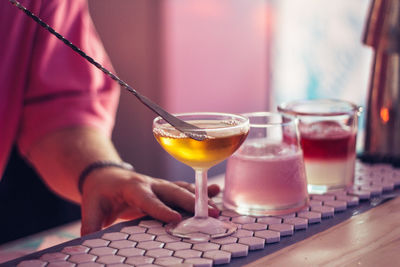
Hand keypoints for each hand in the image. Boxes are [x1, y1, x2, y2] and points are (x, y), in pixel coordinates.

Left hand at [80, 167, 220, 234]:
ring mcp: (159, 185)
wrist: (106, 175)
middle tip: (208, 213)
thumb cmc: (99, 192)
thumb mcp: (91, 207)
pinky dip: (200, 191)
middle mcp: (149, 184)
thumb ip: (91, 226)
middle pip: (172, 192)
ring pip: (181, 189)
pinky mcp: (165, 188)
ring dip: (199, 198)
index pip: (147, 198)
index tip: (176, 219)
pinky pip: (184, 189)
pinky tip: (216, 192)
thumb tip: (88, 245)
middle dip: (190, 202)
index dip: (160, 208)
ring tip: (216, 207)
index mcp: (131, 188)